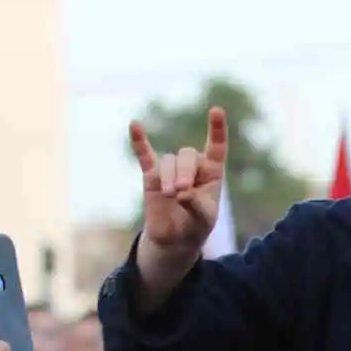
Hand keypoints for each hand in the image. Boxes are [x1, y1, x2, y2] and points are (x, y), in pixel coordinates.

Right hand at [129, 107, 227, 255]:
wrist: (175, 239)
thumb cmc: (196, 226)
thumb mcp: (204, 218)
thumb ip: (197, 204)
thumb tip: (182, 192)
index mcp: (212, 172)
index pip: (217, 146)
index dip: (217, 129)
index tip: (216, 110)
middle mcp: (192, 166)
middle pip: (187, 155)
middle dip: (185, 172)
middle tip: (182, 191)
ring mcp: (171, 169)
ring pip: (168, 161)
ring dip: (169, 178)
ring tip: (171, 195)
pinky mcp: (151, 175)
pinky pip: (144, 155)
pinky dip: (139, 141)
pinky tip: (134, 124)